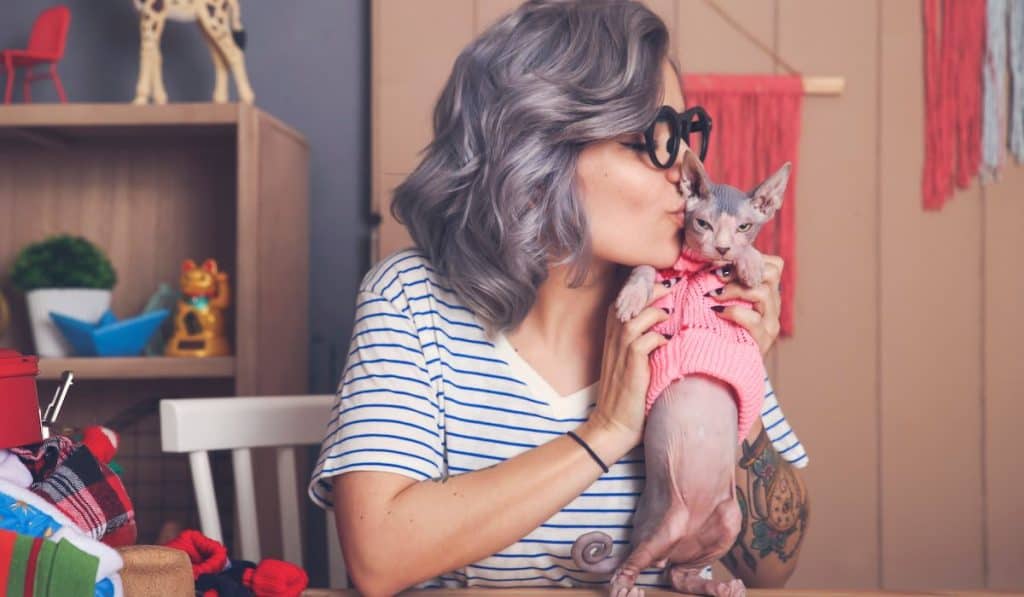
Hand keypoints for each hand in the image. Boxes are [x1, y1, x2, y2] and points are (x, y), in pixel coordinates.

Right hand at [585, 295, 669, 449]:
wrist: (613, 424)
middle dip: (650, 291)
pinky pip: (646, 341)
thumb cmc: (627, 394)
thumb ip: (642, 341)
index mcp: (612, 334)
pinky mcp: (630, 365)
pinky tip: (667, 343)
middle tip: (671, 287)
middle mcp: (613, 338)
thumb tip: (667, 324)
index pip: (623, 299)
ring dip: (655, 313)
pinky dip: (659, 338)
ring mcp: (619, 351)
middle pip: (628, 301)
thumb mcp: (631, 362)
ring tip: (669, 314)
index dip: (641, 287)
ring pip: (636, 317)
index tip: (662, 282)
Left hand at [709, 255, 782, 355]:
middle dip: (742, 270)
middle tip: (718, 275)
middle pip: (772, 273)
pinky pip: (753, 319)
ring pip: (763, 293)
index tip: (725, 263)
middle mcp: (773, 306)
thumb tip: (707, 257)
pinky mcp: (763, 340)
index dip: (752, 258)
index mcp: (768, 293)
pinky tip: (717, 311)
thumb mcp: (724, 300)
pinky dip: (733, 312)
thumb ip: (722, 280)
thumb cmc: (719, 327)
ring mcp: (771, 323)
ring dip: (734, 289)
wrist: (722, 365)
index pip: (774, 265)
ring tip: (713, 294)